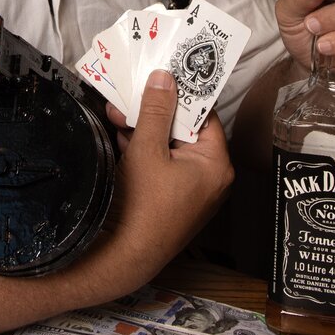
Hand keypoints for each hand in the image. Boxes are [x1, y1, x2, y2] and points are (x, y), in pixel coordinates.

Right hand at [103, 71, 233, 275]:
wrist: (123, 257)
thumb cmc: (142, 205)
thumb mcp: (147, 149)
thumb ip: (157, 110)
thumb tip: (164, 78)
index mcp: (216, 164)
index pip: (205, 115)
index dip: (183, 95)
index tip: (164, 76)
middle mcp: (211, 178)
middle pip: (186, 130)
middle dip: (156, 113)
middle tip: (131, 95)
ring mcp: (192, 191)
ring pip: (171, 148)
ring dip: (145, 130)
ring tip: (118, 113)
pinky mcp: (173, 201)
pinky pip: (163, 166)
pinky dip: (144, 151)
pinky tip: (120, 138)